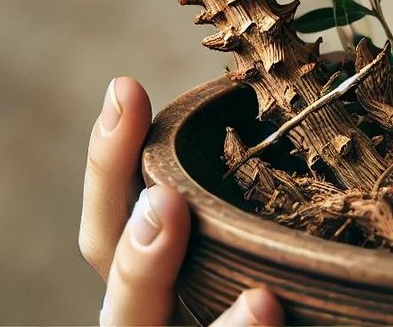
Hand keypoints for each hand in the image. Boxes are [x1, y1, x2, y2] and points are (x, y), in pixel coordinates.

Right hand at [81, 76, 283, 326]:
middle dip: (139, 261)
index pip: (108, 231)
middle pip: (122, 308)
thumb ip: (233, 211)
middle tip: (164, 205)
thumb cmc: (271, 297)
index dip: (108, 166)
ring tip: (262, 301)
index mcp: (147, 297)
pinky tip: (277, 315)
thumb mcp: (234, 243)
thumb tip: (284, 98)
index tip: (126, 89)